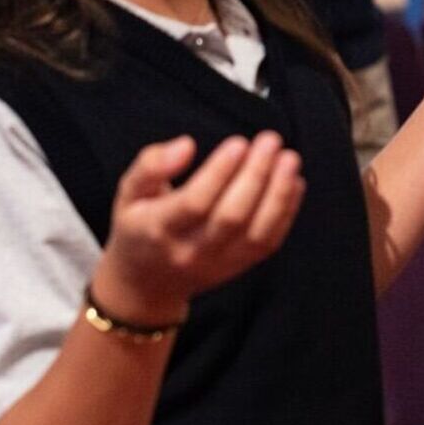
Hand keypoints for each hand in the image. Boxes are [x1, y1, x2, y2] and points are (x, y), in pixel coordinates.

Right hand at [88, 132, 305, 326]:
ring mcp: (218, 264)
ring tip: (289, 159)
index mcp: (158, 230)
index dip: (220, 172)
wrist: (146, 284)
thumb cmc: (139, 226)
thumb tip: (187, 145)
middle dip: (255, 176)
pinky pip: (268, 243)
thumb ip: (151, 165)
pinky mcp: (238, 267)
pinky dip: (286, 212)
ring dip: (278, 194)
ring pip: (256, 234)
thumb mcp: (128, 192)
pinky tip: (294, 182)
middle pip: (231, 217)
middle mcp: (190, 251)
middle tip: (270, 140)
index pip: (195, 203)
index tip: (239, 142)